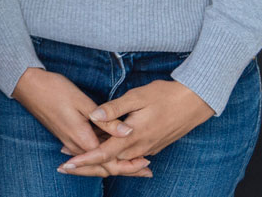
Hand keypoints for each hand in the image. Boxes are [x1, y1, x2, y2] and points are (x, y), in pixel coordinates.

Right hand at [11, 69, 152, 180]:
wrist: (27, 85)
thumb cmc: (54, 90)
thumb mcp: (83, 102)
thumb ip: (107, 120)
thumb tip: (129, 131)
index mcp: (82, 139)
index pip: (110, 161)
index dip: (130, 164)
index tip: (148, 163)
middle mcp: (75, 146)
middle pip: (104, 166)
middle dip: (127, 169)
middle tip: (148, 170)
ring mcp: (70, 142)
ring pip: (97, 161)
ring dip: (117, 163)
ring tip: (138, 163)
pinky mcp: (68, 136)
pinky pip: (90, 152)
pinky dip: (105, 155)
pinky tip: (115, 150)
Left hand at [62, 79, 211, 174]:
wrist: (196, 102)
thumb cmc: (165, 96)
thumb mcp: (137, 97)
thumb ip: (114, 108)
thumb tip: (93, 115)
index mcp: (133, 137)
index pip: (103, 153)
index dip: (83, 160)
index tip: (66, 164)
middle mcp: (140, 148)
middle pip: (109, 162)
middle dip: (86, 165)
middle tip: (64, 164)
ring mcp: (148, 148)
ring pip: (120, 160)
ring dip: (100, 160)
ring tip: (78, 157)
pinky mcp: (153, 146)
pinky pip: (130, 156)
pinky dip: (115, 156)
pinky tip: (105, 149)